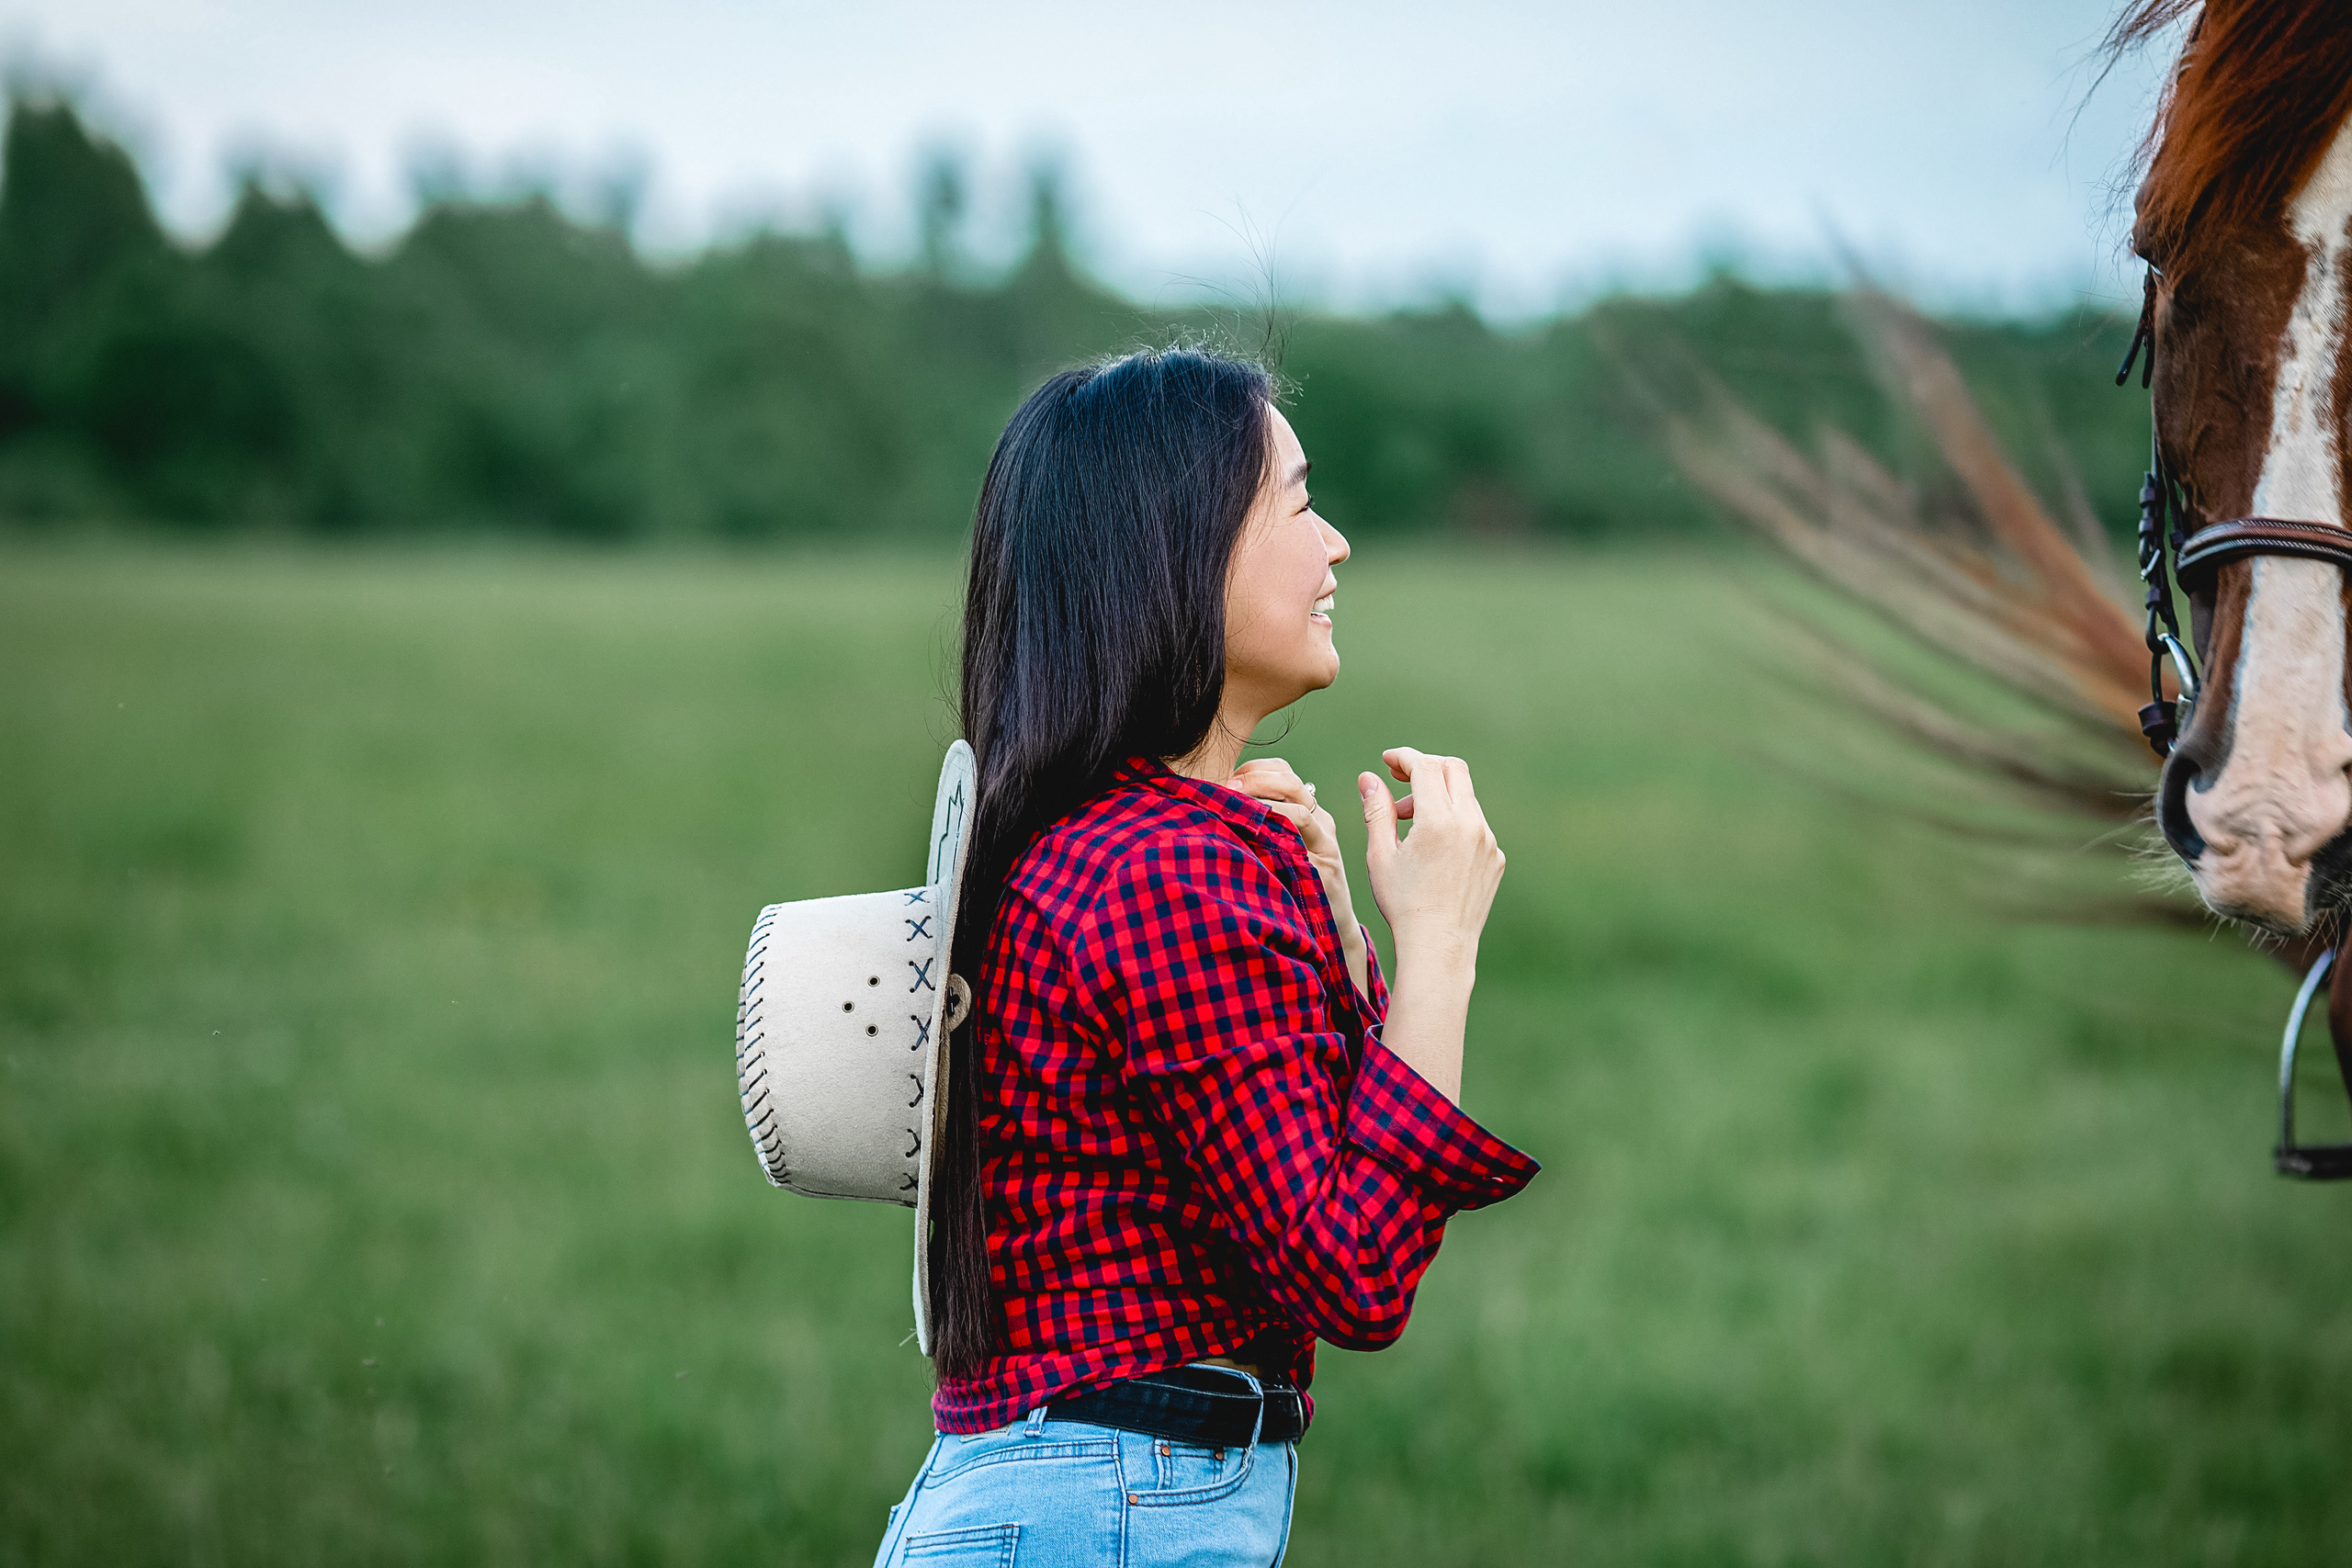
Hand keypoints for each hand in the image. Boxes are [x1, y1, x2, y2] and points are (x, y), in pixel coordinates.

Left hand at [1228, 757, 1371, 998]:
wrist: (1331, 931)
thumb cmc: (1295, 893)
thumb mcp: (1277, 855)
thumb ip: (1259, 833)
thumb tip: (1215, 813)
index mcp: (1309, 814)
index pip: (1284, 773)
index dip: (1255, 769)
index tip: (1228, 778)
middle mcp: (1321, 822)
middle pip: (1291, 780)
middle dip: (1255, 777)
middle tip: (1227, 786)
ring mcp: (1325, 842)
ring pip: (1298, 802)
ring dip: (1262, 796)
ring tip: (1235, 802)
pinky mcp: (1325, 863)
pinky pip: (1302, 830)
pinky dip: (1277, 821)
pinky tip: (1251, 827)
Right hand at [1357, 748, 1503, 978]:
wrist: (1439, 946)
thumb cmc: (1403, 904)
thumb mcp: (1381, 855)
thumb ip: (1377, 810)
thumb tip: (1369, 777)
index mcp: (1439, 821)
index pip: (1425, 767)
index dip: (1404, 757)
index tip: (1387, 761)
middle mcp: (1470, 825)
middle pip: (1453, 769)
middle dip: (1426, 767)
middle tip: (1400, 780)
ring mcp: (1488, 841)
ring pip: (1466, 797)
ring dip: (1438, 797)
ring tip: (1409, 824)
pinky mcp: (1495, 858)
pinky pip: (1475, 825)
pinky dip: (1453, 822)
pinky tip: (1433, 849)